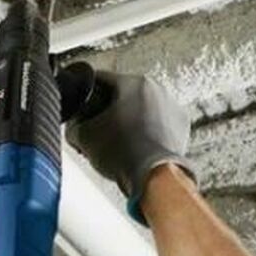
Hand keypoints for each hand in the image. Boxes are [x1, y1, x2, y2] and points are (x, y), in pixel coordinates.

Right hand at [66, 70, 193, 217]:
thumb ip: (74, 126)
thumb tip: (74, 127)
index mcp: (133, 83)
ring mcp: (172, 108)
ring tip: (116, 141)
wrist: (152, 176)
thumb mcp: (83, 137)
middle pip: (123, 94)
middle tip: (96, 127)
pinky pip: (157, 124)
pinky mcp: (181, 128)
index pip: (100, 79)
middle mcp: (156, 90)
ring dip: (129, 120)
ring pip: (142, 108)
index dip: (85, 92)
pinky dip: (146, 132)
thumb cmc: (123, 153)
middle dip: (108, 109)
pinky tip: (134, 147)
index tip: (81, 102)